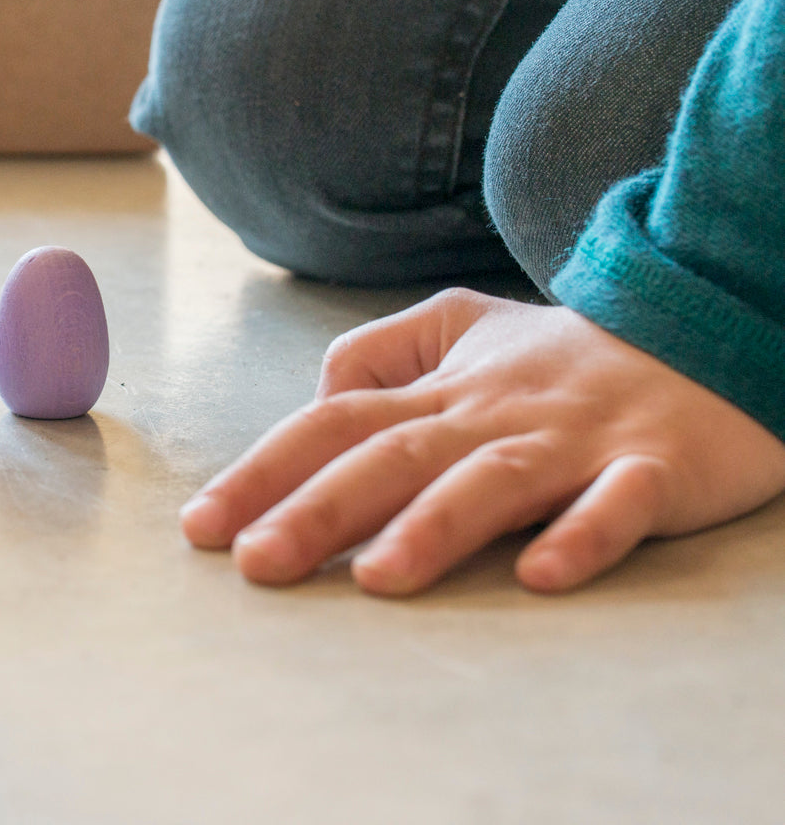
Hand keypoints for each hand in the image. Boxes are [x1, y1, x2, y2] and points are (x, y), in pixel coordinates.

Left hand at [181, 288, 784, 593]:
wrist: (707, 329)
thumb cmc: (565, 354)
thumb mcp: (462, 328)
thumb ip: (381, 355)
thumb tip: (317, 402)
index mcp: (443, 388)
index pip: (333, 424)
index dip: (263, 471)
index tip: (200, 528)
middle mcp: (494, 413)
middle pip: (392, 455)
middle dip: (319, 509)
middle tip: (255, 564)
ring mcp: (573, 440)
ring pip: (494, 481)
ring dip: (434, 528)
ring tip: (376, 580)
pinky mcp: (654, 467)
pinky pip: (618, 505)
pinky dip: (581, 536)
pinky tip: (539, 575)